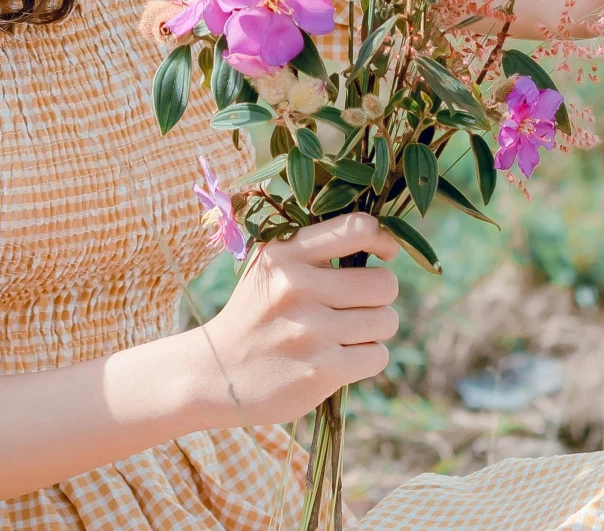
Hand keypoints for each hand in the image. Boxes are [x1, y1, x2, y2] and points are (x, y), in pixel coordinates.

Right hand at [190, 214, 402, 426]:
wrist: (216, 374)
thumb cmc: (256, 314)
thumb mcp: (270, 268)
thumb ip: (314, 249)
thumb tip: (382, 238)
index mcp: (285, 254)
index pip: (358, 228)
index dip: (384, 240)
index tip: (383, 255)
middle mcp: (296, 287)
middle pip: (384, 283)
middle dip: (379, 296)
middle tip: (356, 306)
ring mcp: (310, 331)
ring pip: (386, 320)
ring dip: (374, 329)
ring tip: (345, 333)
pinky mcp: (322, 371)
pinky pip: (378, 356)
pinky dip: (367, 358)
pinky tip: (340, 357)